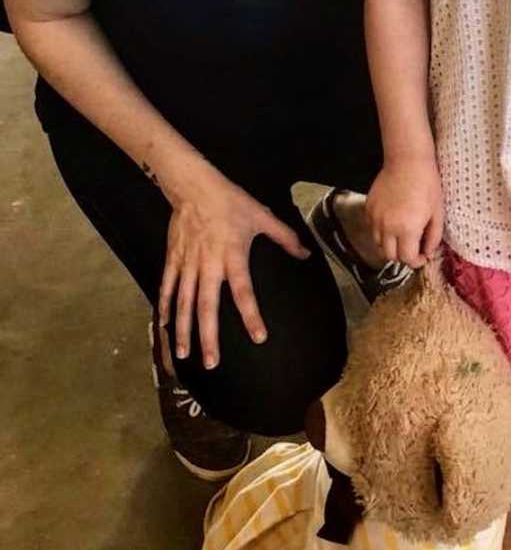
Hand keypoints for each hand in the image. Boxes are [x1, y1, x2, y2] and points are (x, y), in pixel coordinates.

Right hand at [158, 164, 308, 369]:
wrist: (195, 186)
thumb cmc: (231, 202)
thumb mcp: (262, 216)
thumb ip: (285, 237)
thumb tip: (306, 254)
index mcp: (233, 256)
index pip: (244, 292)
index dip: (251, 315)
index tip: (258, 337)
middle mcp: (208, 265)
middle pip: (207, 307)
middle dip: (208, 337)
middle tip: (212, 362)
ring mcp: (188, 264)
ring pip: (184, 303)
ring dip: (183, 330)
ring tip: (183, 355)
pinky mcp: (173, 259)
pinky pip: (167, 287)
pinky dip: (165, 307)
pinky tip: (164, 326)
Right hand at [366, 157, 443, 267]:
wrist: (408, 161)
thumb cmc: (427, 184)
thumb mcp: (438, 212)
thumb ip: (433, 237)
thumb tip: (427, 252)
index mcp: (408, 229)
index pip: (407, 259)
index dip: (416, 261)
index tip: (422, 257)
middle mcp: (388, 227)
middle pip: (390, 256)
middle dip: (402, 256)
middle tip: (412, 248)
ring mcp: (375, 217)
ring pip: (378, 244)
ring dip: (389, 246)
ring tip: (401, 236)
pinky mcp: (368, 208)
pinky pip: (372, 228)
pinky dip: (380, 231)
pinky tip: (391, 222)